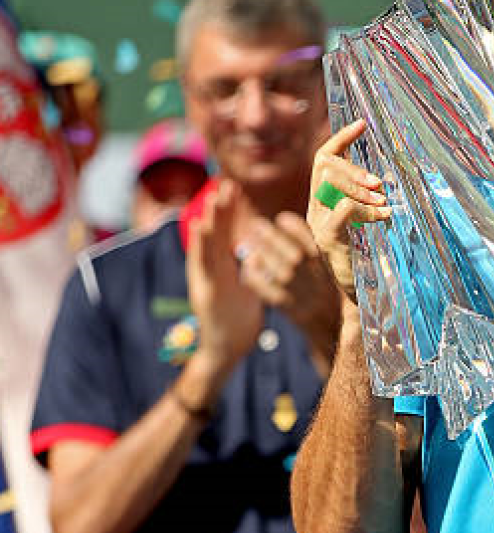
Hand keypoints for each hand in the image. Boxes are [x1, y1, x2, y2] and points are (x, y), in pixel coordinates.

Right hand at [186, 180, 263, 374]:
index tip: (234, 189)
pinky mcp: (204, 293)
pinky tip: (199, 229)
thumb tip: (255, 247)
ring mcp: (204, 280)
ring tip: (211, 201)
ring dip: (208, 222)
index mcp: (221, 267)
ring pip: (206, 247)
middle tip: (226, 184)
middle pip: (215, 235)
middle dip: (219, 209)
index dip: (229, 212)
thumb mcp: (243, 285)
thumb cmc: (237, 316)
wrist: (225, 348)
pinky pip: (203, 267)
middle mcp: (209, 270)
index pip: (226, 234)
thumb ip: (244, 265)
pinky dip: (200, 246)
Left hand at [239, 212, 340, 341]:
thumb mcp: (334, 270)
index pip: (315, 246)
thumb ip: (322, 248)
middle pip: (294, 256)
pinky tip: (248, 266)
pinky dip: (257, 278)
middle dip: (274, 238)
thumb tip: (310, 219)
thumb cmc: (331, 295)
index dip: (297, 230)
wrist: (332, 331)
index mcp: (331, 270)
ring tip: (250, 242)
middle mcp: (319, 283)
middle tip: (257, 224)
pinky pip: (269, 291)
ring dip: (263, 254)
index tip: (282, 217)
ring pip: (280, 272)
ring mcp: (304, 297)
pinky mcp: (290, 310)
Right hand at [306, 119, 391, 301]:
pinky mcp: (328, 239)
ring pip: (331, 184)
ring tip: (383, 202)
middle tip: (379, 183)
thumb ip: (370, 195)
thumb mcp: (368, 218)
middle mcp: (316, 207)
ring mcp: (319, 223)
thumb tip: (387, 172)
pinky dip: (366, 209)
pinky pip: (342, 209)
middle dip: (353, 168)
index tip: (362, 124)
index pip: (323, 158)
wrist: (358, 293)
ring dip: (360, 187)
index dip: (340, 138)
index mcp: (323, 198)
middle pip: (325, 166)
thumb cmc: (367, 255)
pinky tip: (384, 217)